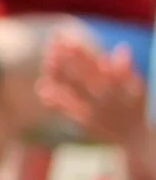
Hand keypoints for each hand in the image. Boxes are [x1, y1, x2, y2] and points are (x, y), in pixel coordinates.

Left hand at [40, 33, 148, 148]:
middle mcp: (105, 96)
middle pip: (83, 75)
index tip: (67, 39)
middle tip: (52, 46)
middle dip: (67, 60)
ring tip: (47, 62)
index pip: (97, 65)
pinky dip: (56, 100)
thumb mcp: (137, 89)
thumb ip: (126, 70)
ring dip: (60, 76)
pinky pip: (70, 110)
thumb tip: (122, 47)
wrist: (135, 139)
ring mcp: (95, 109)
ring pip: (74, 90)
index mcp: (118, 85)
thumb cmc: (135, 108)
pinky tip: (43, 89)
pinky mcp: (86, 122)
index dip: (82, 52)